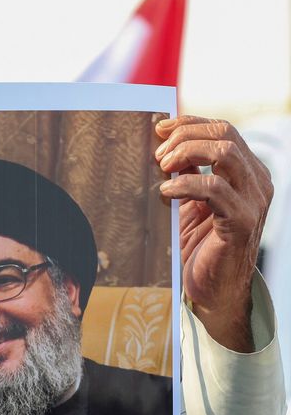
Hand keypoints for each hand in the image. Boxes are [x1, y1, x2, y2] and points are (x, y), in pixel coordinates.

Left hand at [155, 116, 272, 351]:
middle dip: (185, 137)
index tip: (160, 127)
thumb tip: (164, 146)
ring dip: (187, 154)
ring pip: (225, 153)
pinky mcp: (242, 222)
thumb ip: (186, 174)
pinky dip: (186, 184)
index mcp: (246, 172)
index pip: (223, 131)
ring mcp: (253, 200)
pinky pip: (215, 189)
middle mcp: (256, 182)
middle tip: (158, 155)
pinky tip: (166, 192)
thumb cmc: (198, 246)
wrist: (212, 290)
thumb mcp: (190, 202)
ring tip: (163, 169)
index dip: (190, 123)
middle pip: (225, 135)